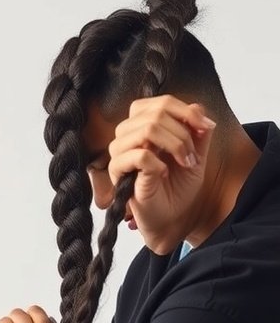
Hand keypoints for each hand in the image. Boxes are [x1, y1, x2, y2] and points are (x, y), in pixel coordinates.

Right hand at [108, 96, 216, 252]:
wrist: (172, 219)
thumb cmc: (178, 188)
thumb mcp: (197, 155)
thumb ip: (198, 132)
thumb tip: (199, 109)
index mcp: (145, 125)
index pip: (161, 103)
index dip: (186, 111)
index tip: (205, 128)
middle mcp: (129, 134)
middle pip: (155, 113)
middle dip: (183, 132)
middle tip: (194, 156)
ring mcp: (121, 152)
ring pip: (146, 130)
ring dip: (174, 145)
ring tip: (185, 163)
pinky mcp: (117, 172)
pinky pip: (139, 155)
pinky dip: (158, 162)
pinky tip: (164, 173)